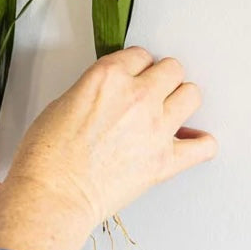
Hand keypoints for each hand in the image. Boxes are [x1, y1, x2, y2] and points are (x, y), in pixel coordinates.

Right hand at [0, 47, 216, 249]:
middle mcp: (137, 96)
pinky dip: (200, 143)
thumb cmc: (46, 155)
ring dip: (181, 101)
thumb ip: (97, 90)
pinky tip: (190, 142)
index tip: (135, 75)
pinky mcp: (165, 161)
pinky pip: (204, 146)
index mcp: (109, 76)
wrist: (52, 195)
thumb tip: (111, 96)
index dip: (137, 66)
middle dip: (163, 78)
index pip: (141, 54)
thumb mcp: (63, 101)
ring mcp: (156, 128)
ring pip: (192, 95)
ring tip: (170, 112)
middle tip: (153, 92)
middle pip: (173, 69)